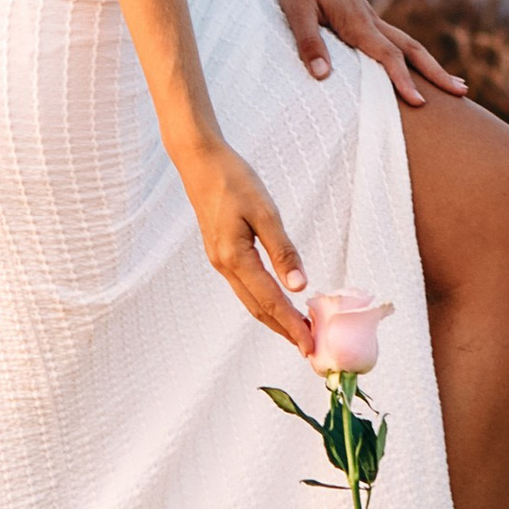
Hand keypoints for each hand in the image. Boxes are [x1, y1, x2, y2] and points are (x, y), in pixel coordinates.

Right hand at [182, 143, 314, 353]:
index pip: (269, 301)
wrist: (199, 161)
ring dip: (273, 317)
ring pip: (249, 300)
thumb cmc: (233, 179)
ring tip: (297, 330)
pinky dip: (263, 300)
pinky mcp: (220, 252)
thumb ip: (282, 250)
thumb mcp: (265, 211)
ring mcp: (219, 260)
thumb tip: (299, 285)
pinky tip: (277, 300)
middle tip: (308, 347)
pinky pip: (244, 286)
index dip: (291, 324)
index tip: (309, 345)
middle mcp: (224, 265)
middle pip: (257, 309)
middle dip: (283, 329)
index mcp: (235, 257)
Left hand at [274, 0, 470, 112]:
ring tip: (454, 84)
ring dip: (431, 65)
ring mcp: (370, 17)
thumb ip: (309, 43)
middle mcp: (370, 20)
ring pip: (408, 44)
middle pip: (412, 50)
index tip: (420, 103)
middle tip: (463, 92)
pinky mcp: (364, 16)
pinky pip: (396, 40)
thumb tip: (322, 77)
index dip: (403, 80)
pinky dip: (413, 57)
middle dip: (437, 73)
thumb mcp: (295, 11)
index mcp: (357, 22)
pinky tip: (415, 66)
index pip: (388, 55)